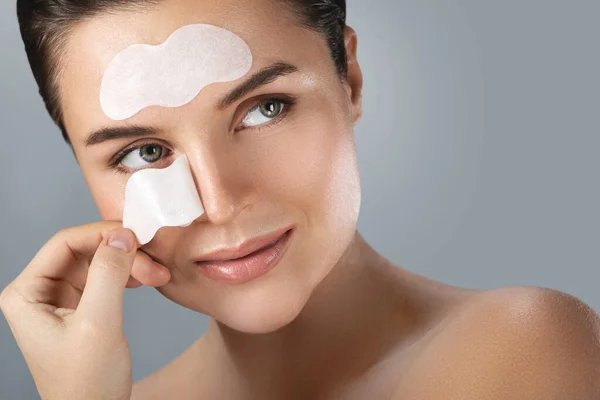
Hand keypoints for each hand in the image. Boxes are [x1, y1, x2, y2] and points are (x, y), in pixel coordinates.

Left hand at [0, 222, 170, 399]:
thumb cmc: (87, 383)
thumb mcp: (98, 324)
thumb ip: (108, 275)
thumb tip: (122, 236)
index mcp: (27, 293)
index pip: (64, 243)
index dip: (102, 235)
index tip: (137, 236)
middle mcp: (40, 293)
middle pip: (85, 251)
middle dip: (122, 253)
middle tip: (154, 265)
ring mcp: (61, 300)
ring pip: (99, 262)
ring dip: (130, 264)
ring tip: (157, 276)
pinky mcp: (81, 308)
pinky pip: (105, 278)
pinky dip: (128, 276)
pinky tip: (146, 281)